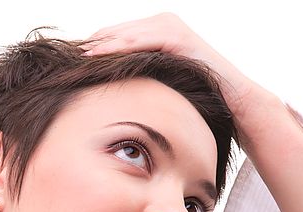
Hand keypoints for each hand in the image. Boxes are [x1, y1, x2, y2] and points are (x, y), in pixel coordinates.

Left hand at [81, 12, 269, 118]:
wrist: (230, 98)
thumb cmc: (195, 95)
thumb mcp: (161, 82)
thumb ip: (141, 76)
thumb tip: (114, 90)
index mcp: (157, 31)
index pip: (118, 35)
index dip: (97, 46)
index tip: (74, 59)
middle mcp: (163, 23)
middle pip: (119, 32)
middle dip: (95, 43)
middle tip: (71, 55)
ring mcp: (171, 27)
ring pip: (128, 34)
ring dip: (104, 44)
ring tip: (82, 56)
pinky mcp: (179, 37)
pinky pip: (144, 40)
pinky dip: (123, 46)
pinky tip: (104, 54)